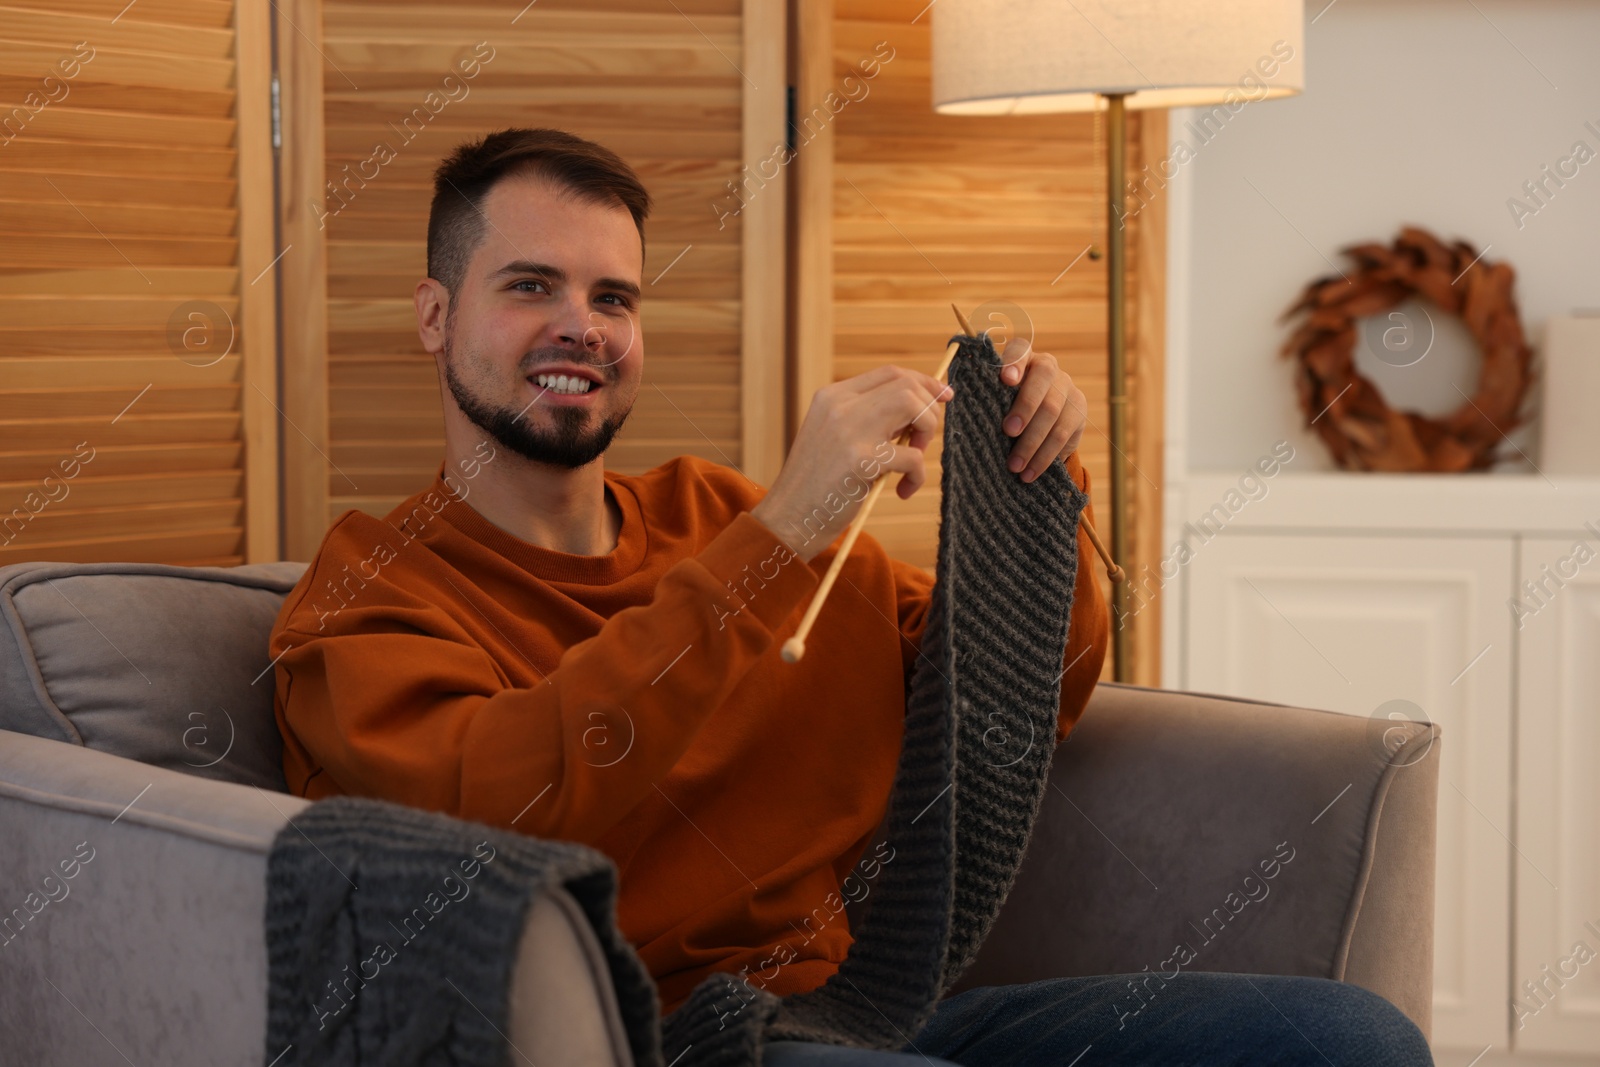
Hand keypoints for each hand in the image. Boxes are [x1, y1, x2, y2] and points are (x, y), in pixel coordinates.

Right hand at [751, 365, 953, 562]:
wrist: (787, 519)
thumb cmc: (816, 485)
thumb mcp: (834, 438)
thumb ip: (868, 419)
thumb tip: (920, 409)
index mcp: (831, 396)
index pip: (890, 373)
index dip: (923, 382)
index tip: (942, 397)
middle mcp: (839, 406)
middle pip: (906, 385)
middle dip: (928, 410)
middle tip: (920, 442)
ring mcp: (849, 430)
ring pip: (914, 406)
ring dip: (927, 431)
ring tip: (914, 459)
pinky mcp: (860, 461)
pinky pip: (912, 457)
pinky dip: (917, 476)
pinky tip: (902, 491)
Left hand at [995, 337, 1086, 482]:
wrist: (1039, 424)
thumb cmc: (1004, 408)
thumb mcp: (994, 398)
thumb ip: (983, 395)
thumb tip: (952, 399)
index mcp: (1022, 358)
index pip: (1020, 350)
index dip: (1015, 363)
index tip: (1006, 380)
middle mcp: (1047, 366)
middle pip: (1042, 379)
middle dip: (1025, 407)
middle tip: (1008, 431)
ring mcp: (1066, 387)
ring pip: (1053, 411)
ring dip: (1032, 441)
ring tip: (1014, 466)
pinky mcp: (1078, 410)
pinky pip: (1063, 434)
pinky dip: (1044, 456)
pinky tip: (1030, 472)